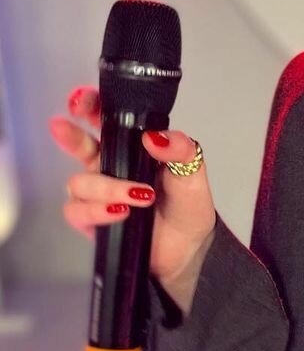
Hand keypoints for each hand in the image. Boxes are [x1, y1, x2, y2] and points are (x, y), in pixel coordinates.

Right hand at [49, 85, 216, 289]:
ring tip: (138, 195)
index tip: (84, 101)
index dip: (91, 107)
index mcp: (133, 148)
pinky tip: (121, 212)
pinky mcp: (93, 220)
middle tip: (63, 126)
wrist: (188, 250)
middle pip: (78, 144)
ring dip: (107, 187)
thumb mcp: (194, 173)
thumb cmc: (188, 208)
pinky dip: (98, 210)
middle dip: (69, 135)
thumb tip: (155, 137)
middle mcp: (111, 167)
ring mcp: (99, 194)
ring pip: (79, 182)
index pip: (107, 121)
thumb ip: (181, 150)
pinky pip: (77, 210)